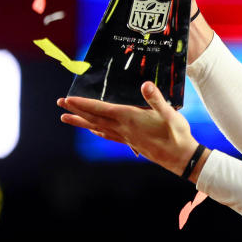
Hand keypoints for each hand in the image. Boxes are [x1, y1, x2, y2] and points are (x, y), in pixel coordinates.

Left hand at [58, 82, 199, 175]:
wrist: (182, 157)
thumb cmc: (176, 134)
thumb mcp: (169, 113)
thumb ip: (156, 98)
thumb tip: (145, 84)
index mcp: (129, 118)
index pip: (101, 109)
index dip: (83, 104)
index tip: (67, 99)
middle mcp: (123, 128)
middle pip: (94, 119)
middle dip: (76, 111)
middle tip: (60, 105)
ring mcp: (126, 137)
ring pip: (97, 128)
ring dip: (81, 122)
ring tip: (66, 119)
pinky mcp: (132, 143)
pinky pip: (108, 135)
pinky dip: (97, 131)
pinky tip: (95, 131)